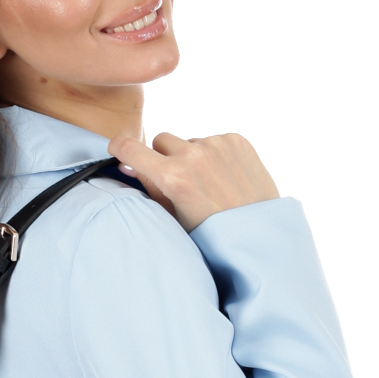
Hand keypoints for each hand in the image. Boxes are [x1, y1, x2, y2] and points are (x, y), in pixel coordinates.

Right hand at [105, 132, 279, 232]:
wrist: (260, 237)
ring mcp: (218, 144)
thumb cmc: (212, 237)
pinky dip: (213, 155)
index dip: (120, 148)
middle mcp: (194, 154)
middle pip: (161, 140)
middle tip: (178, 184)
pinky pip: (213, 140)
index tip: (118, 150)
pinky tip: (224, 178)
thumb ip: (150, 188)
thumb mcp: (173, 220)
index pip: (131, 148)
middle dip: (164, 157)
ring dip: (191, 157)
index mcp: (173, 177)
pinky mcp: (237, 140)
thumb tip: (129, 164)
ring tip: (208, 185)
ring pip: (189, 142)